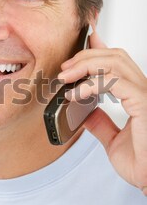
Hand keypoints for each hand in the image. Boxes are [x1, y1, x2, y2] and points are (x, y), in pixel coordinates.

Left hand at [58, 28, 146, 194]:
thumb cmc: (141, 164)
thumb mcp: (112, 139)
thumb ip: (100, 123)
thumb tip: (84, 111)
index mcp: (137, 96)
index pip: (118, 62)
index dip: (100, 48)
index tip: (83, 41)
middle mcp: (142, 90)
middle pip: (115, 56)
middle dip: (86, 56)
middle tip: (65, 68)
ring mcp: (144, 95)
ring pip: (115, 62)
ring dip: (86, 65)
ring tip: (66, 77)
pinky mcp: (143, 103)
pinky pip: (116, 82)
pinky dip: (91, 84)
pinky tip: (76, 93)